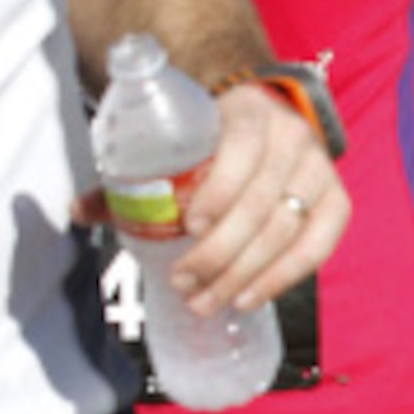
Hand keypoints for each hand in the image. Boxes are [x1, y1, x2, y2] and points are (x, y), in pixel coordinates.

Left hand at [146, 84, 348, 316]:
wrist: (263, 122)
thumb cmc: (208, 140)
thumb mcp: (175, 145)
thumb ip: (130, 178)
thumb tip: (77, 211)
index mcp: (249, 112)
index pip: (242, 149)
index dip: (219, 190)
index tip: (188, 227)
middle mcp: (293, 137)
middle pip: (262, 202)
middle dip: (221, 251)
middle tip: (184, 283)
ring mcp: (319, 169)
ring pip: (287, 229)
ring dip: (245, 273)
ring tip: (207, 301)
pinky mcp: (336, 200)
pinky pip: (318, 245)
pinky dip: (284, 276)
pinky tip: (250, 297)